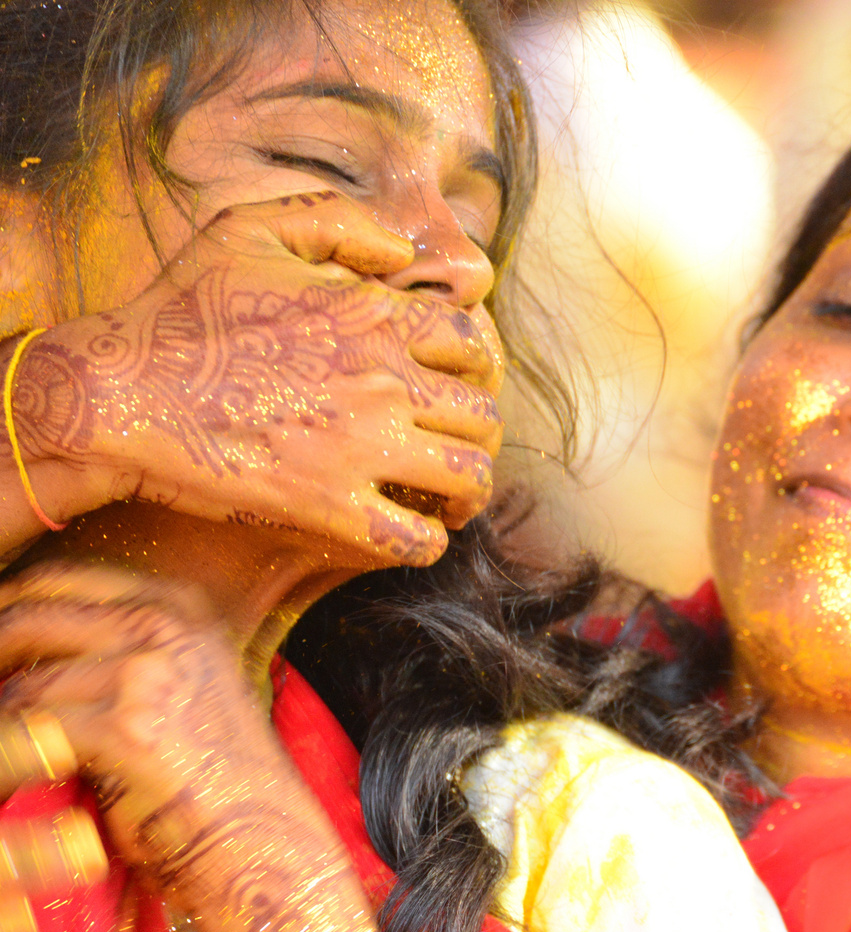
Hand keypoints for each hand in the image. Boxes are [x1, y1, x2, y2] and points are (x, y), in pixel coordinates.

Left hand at [0, 563, 420, 931]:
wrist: (264, 845)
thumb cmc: (217, 785)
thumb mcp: (182, 692)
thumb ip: (119, 657)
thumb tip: (20, 646)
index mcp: (182, 610)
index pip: (62, 581)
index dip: (10, 609)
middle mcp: (167, 626)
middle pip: (28, 615)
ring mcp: (146, 671)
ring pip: (19, 684)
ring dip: (0, 720)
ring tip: (5, 756)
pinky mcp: (123, 727)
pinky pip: (21, 736)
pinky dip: (4, 765)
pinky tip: (6, 786)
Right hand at [9, 191, 503, 566]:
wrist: (117, 392)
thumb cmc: (180, 310)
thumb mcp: (251, 228)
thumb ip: (336, 222)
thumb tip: (401, 252)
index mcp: (374, 318)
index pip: (473, 346)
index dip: (476, 371)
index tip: (457, 387)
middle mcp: (383, 382)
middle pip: (483, 416)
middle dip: (479, 435)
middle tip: (459, 448)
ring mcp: (360, 447)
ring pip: (467, 477)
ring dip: (468, 493)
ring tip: (452, 500)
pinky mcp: (330, 507)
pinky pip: (415, 539)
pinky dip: (427, 542)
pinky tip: (413, 534)